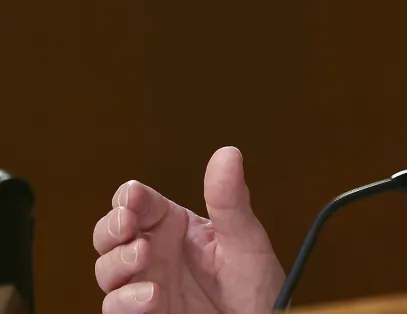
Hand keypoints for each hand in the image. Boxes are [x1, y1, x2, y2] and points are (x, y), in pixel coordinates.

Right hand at [93, 147, 285, 313]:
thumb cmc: (255, 284)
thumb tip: (228, 153)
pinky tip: (150, 294)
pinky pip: (116, 307)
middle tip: (127, 224)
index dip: (130, 197)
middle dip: (111, 226)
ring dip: (117, 261)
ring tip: (141, 256)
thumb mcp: (245, 239)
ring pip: (107, 269)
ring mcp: (145, 284)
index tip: (133, 197)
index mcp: (175, 226)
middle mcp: (154, 253)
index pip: (140, 202)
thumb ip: (230, 200)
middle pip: (110, 233)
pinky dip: (125, 299)